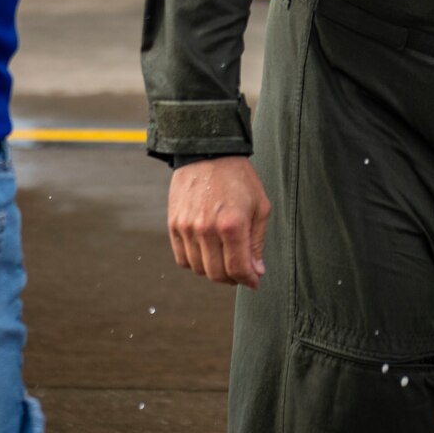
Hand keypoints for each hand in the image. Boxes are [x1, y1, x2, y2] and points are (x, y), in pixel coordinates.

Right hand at [167, 156, 270, 288]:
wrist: (208, 151)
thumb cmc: (238, 177)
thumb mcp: (260, 206)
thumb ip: (257, 242)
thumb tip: (255, 271)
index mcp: (232, 225)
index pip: (238, 269)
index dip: (248, 280)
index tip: (254, 281)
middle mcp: (206, 229)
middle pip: (217, 274)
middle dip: (233, 278)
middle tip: (241, 271)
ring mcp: (187, 227)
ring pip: (198, 269)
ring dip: (213, 270)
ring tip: (224, 258)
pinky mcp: (174, 224)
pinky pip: (182, 258)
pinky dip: (195, 262)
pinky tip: (207, 252)